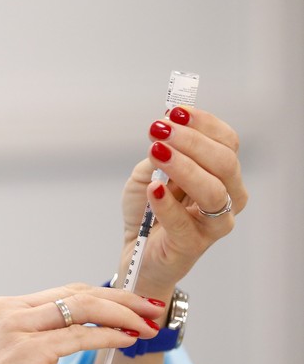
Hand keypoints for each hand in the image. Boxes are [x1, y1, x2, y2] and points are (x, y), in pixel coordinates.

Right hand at [0, 284, 161, 363]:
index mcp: (7, 312)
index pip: (65, 295)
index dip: (105, 297)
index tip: (135, 307)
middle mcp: (10, 311)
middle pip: (78, 293)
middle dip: (122, 298)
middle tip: (154, 308)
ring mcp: (17, 327)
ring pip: (81, 306)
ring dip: (122, 313)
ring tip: (149, 323)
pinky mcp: (26, 350)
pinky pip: (77, 335)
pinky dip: (108, 335)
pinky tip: (128, 339)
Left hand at [119, 106, 246, 297]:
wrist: (136, 251)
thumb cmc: (148, 209)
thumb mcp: (149, 174)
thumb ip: (160, 154)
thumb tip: (165, 128)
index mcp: (221, 173)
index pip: (226, 141)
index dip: (203, 123)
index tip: (175, 112)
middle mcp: (228, 196)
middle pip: (224, 162)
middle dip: (191, 141)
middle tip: (159, 129)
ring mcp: (214, 223)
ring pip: (213, 190)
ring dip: (183, 166)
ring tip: (156, 152)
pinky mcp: (193, 245)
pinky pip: (183, 222)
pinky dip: (167, 204)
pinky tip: (153, 190)